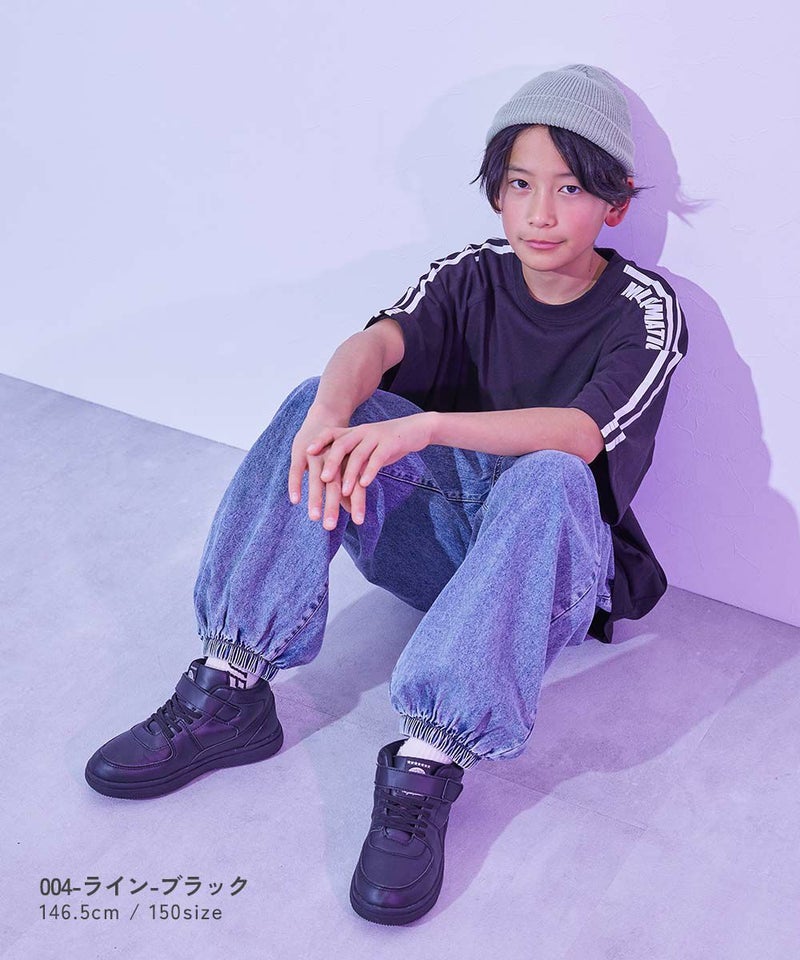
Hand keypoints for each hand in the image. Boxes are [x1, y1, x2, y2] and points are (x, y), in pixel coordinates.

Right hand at [289, 406, 367, 529]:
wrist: (326, 416)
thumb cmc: (337, 450)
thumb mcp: (345, 465)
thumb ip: (347, 487)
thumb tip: (352, 511)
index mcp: (348, 463)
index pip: (355, 485)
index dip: (357, 503)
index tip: (358, 522)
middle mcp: (333, 460)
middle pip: (335, 486)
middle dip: (332, 507)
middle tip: (330, 527)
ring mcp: (316, 455)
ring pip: (316, 479)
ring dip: (315, 499)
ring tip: (314, 518)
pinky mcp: (300, 452)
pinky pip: (296, 470)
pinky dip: (296, 484)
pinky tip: (295, 500)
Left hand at [306, 414, 433, 509]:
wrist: (417, 429)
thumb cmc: (388, 443)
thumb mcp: (367, 446)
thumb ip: (352, 457)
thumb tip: (334, 477)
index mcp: (354, 432)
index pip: (331, 433)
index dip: (319, 442)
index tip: (306, 453)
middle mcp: (362, 432)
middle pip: (342, 445)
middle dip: (331, 462)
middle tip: (321, 479)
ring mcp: (376, 437)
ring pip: (359, 454)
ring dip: (349, 474)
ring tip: (343, 491)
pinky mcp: (391, 444)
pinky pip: (378, 458)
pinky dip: (370, 471)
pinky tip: (365, 484)